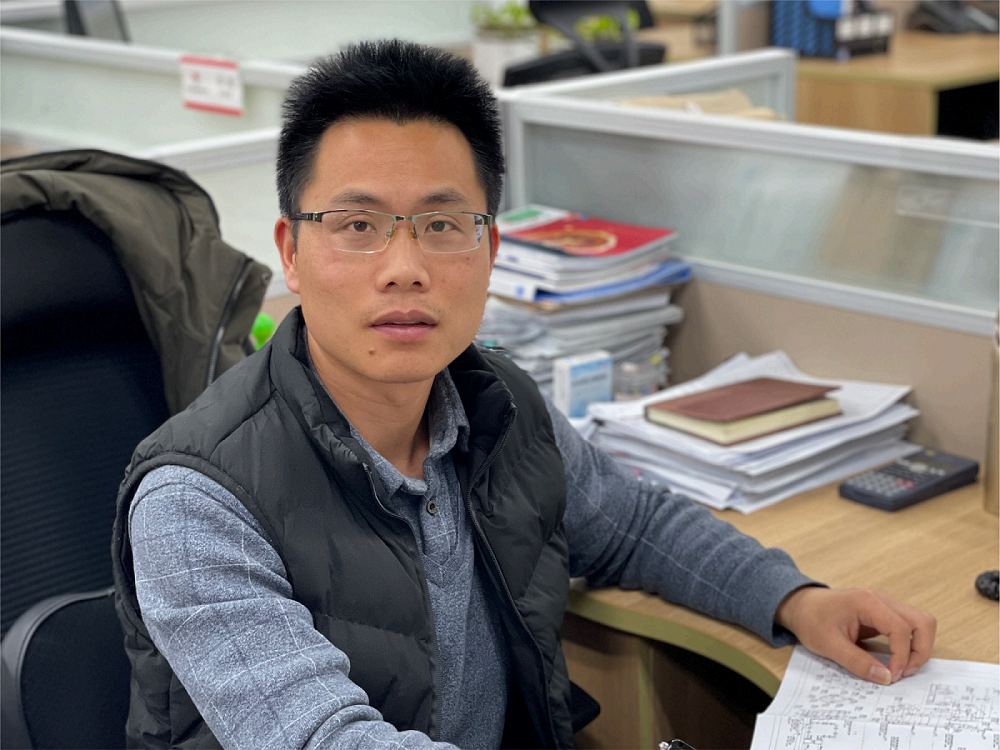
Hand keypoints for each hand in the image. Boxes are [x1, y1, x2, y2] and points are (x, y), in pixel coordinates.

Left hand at [774, 586, 936, 684]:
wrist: (801, 605)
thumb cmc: (811, 620)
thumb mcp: (828, 644)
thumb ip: (857, 662)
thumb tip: (886, 678)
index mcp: (867, 602)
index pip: (901, 629)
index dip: (902, 656)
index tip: (892, 676)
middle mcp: (882, 599)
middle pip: (922, 622)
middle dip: (920, 651)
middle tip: (904, 673)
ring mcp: (886, 604)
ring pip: (921, 623)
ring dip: (919, 647)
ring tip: (903, 667)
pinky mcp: (885, 612)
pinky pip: (910, 626)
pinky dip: (912, 644)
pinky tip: (898, 659)